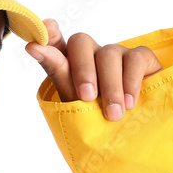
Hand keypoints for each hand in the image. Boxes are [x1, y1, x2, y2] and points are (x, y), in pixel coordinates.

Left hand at [25, 18, 162, 120]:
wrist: (135, 135)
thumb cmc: (100, 119)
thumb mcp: (76, 102)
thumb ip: (58, 73)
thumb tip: (31, 45)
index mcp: (70, 65)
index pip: (55, 44)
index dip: (47, 38)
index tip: (36, 45)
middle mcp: (91, 54)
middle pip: (80, 42)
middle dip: (82, 70)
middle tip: (87, 97)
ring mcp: (116, 53)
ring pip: (108, 54)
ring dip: (110, 86)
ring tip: (114, 114)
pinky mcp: (141, 57)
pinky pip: (134, 59)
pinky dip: (131, 82)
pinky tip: (131, 103)